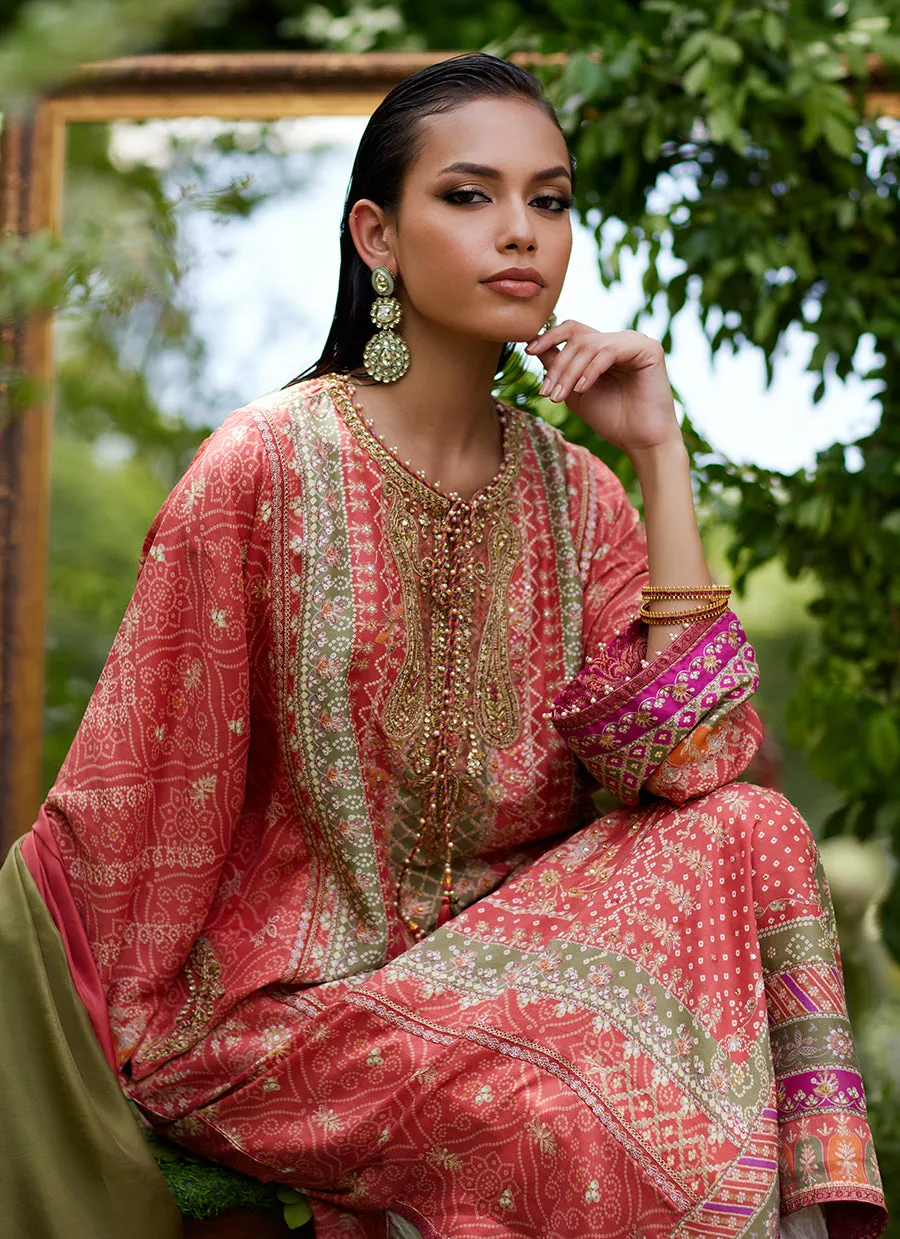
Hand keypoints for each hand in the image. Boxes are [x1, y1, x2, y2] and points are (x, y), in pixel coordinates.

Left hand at [525, 321, 681, 456]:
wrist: (640, 440)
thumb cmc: (611, 419)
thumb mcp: (574, 392)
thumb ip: (558, 368)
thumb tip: (534, 345)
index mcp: (604, 347)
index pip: (572, 330)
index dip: (548, 337)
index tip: (528, 352)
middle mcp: (620, 340)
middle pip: (577, 337)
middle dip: (558, 365)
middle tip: (546, 392)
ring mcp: (635, 342)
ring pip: (589, 345)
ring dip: (569, 372)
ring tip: (560, 397)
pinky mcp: (648, 349)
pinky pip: (609, 352)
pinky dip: (590, 370)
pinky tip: (582, 389)